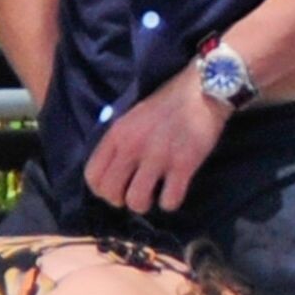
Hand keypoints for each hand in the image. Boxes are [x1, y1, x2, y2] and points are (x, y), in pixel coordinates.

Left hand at [83, 62, 229, 213]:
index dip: (102, 189)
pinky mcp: (183, 164)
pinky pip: (169, 201)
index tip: (117, 188)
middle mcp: (132, 146)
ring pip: (137, 202)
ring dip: (145, 204)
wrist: (201, 91)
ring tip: (155, 193)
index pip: (92, 176)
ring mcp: (158, 156)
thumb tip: (113, 170)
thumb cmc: (166, 104)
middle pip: (110, 193)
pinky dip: (171, 202)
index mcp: (117, 133)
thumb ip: (119, 141)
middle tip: (136, 193)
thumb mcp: (132, 117)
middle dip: (121, 200)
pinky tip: (174, 190)